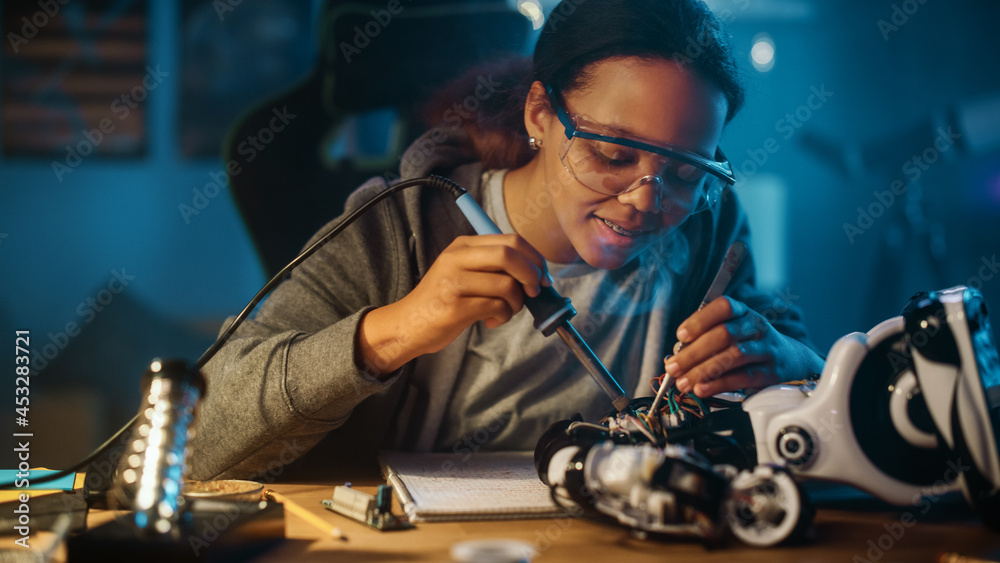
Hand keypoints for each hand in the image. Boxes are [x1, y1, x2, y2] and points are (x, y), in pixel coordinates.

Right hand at [358, 233, 551, 374]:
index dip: (535, 258)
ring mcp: (454, 282)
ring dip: (517, 303)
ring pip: (507, 285)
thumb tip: (536, 272)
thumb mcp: (462, 271)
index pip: (511, 240)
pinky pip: (497, 307)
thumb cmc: (443, 300)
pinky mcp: (455, 307)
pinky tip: (492, 320)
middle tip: (534, 292)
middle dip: (532, 275)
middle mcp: (457, 258)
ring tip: (505, 310)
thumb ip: (493, 265)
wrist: (407, 324)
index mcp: (463, 245)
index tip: (543, 277)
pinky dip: (503, 316)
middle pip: (510, 255)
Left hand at [667, 296, 822, 396]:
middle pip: (724, 334)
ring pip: (733, 356)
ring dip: (703, 370)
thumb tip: (675, 358)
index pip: (724, 307)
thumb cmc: (752, 345)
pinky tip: (702, 389)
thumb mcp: (734, 333)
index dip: (700, 320)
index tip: (681, 335)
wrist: (792, 360)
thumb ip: (706, 340)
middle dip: (694, 353)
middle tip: (673, 368)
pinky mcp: (771, 373)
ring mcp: (766, 349)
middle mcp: (757, 327)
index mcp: (744, 312)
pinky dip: (719, 384)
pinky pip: (743, 378)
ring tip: (683, 383)